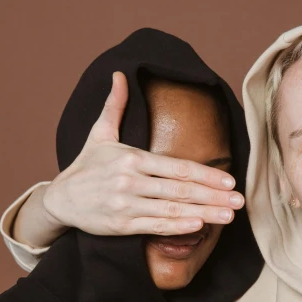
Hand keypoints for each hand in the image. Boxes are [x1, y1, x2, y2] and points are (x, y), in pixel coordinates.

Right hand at [43, 72, 244, 236]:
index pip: (177, 167)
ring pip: (172, 210)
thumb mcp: (99, 134)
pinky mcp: (122, 225)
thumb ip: (115, 106)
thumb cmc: (85, 166)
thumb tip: (119, 74)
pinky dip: (178, 227)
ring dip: (204, 213)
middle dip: (213, 196)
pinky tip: (199, 226)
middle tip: (240, 200)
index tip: (229, 180)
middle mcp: (130, 181)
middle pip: (180, 190)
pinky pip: (155, 227)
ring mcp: (126, 205)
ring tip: (229, 215)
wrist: (60, 199)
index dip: (206, 174)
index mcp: (131, 158)